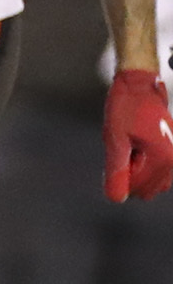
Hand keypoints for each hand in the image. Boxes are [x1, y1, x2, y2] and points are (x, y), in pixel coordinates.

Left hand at [105, 68, 172, 200]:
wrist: (139, 85)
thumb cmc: (126, 107)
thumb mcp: (115, 140)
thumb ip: (117, 170)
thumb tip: (117, 198)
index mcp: (163, 158)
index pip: (138, 188)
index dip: (119, 178)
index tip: (116, 156)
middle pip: (148, 188)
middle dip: (130, 174)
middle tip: (124, 149)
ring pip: (153, 181)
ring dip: (137, 169)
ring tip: (131, 144)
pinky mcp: (172, 149)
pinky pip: (158, 170)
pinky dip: (144, 163)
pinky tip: (136, 145)